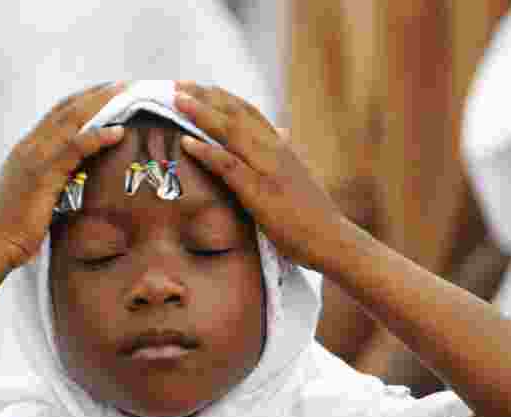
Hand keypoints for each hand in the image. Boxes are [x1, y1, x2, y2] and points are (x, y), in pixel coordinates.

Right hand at [0, 82, 126, 267]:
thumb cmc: (13, 230)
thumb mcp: (34, 198)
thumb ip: (50, 182)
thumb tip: (73, 183)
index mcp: (26, 150)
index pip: (58, 114)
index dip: (83, 100)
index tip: (107, 91)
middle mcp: (29, 147)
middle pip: (67, 109)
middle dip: (97, 94)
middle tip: (125, 84)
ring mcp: (34, 157)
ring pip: (72, 120)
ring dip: (102, 105)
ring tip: (128, 95)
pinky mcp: (42, 174)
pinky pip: (74, 147)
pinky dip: (97, 136)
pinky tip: (119, 132)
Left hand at [175, 82, 353, 272]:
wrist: (333, 240)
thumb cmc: (313, 215)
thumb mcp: (299, 175)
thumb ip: (285, 153)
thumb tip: (281, 131)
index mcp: (282, 147)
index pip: (248, 112)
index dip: (221, 97)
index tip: (197, 86)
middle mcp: (275, 150)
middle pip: (236, 113)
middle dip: (205, 96)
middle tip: (178, 84)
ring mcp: (268, 169)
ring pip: (231, 131)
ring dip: (202, 113)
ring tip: (177, 100)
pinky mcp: (261, 192)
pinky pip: (229, 166)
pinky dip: (207, 151)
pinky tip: (187, 142)